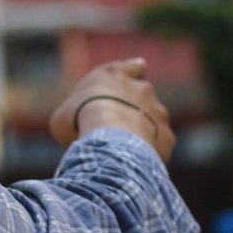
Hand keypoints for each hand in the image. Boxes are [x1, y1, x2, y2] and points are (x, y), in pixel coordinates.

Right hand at [48, 58, 175, 161]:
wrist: (109, 138)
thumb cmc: (79, 120)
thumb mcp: (65, 115)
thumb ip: (79, 115)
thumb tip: (78, 131)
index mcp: (115, 75)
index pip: (132, 67)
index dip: (134, 72)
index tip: (139, 71)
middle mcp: (142, 89)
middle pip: (143, 97)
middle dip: (132, 112)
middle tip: (114, 132)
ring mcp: (159, 112)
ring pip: (153, 123)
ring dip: (142, 134)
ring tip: (121, 153)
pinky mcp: (167, 136)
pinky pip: (159, 145)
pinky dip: (149, 154)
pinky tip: (133, 165)